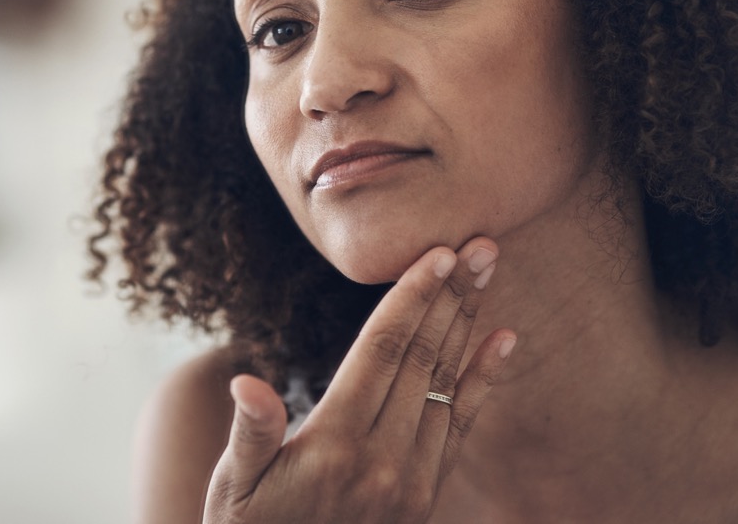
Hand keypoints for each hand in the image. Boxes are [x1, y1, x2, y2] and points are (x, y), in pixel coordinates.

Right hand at [204, 238, 515, 522]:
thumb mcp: (235, 485)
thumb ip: (251, 432)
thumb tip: (246, 382)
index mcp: (335, 444)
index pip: (382, 353)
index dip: (411, 298)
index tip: (438, 253)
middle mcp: (383, 460)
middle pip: (423, 358)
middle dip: (452, 296)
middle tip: (480, 243)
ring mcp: (411, 479)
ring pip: (446, 383)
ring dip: (469, 323)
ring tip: (488, 271)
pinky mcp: (425, 494)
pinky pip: (462, 426)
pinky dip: (485, 380)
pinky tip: (503, 340)